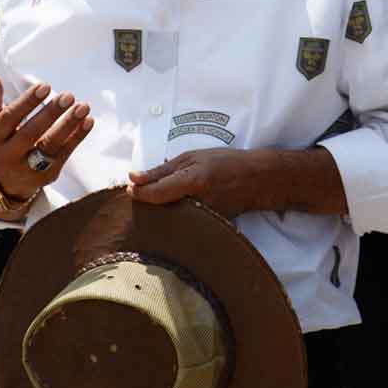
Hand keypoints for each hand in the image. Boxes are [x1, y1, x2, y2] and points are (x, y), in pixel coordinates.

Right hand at [0, 76, 93, 200]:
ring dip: (68, 125)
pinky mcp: (47, 175)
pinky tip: (88, 121)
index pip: (9, 118)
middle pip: (30, 134)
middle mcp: (7, 155)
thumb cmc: (1, 140)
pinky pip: (64, 154)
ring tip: (83, 107)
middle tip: (68, 96)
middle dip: (50, 114)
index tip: (45, 86)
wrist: (6, 180)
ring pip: (50, 146)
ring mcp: (28, 168)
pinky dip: (77, 137)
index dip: (27, 102)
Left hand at [128, 148, 258, 220]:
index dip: (139, 192)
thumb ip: (162, 170)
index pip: (155, 194)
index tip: (131, 188)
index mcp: (193, 181)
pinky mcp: (205, 230)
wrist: (256, 181)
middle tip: (148, 193)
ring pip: (168, 221)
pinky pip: (181, 226)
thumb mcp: (193, 157)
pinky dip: (174, 218)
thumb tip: (133, 178)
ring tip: (165, 202)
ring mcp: (202, 220)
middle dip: (149, 205)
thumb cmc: (225, 162)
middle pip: (158, 212)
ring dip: (160, 212)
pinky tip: (177, 209)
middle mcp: (197, 204)